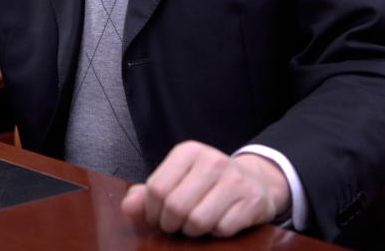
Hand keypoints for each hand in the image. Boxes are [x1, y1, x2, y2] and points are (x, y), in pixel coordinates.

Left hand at [121, 141, 289, 237]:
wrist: (256, 182)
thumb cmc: (207, 184)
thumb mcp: (177, 179)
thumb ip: (148, 193)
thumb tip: (128, 207)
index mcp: (188, 152)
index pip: (156, 188)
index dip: (152, 211)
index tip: (159, 217)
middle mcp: (212, 161)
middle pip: (176, 206)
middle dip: (171, 224)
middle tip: (177, 225)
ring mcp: (235, 180)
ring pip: (198, 221)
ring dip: (193, 231)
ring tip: (196, 224)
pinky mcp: (252, 201)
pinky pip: (222, 229)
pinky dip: (216, 233)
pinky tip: (219, 223)